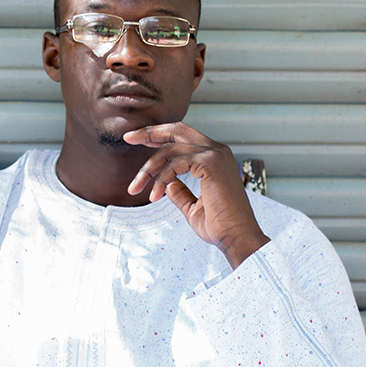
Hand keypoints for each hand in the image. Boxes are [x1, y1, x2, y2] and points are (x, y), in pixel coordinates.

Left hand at [122, 122, 269, 268]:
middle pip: (177, 129)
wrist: (237, 237)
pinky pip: (174, 164)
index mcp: (215, 158)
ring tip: (135, 187)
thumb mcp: (193, 207)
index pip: (183, 137)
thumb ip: (181, 192)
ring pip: (170, 149)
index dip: (160, 136)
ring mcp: (215, 154)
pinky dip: (160, 178)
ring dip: (148, 168)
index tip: (138, 140)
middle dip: (150, 131)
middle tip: (128, 137)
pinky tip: (154, 195)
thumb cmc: (220, 226)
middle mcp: (217, 151)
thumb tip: (167, 184)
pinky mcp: (210, 163)